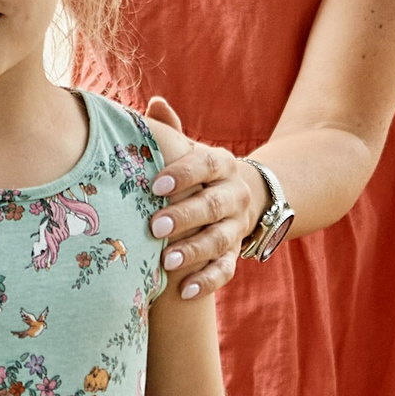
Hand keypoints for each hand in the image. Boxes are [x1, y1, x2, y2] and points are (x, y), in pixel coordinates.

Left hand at [144, 97, 268, 300]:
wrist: (240, 198)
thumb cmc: (196, 172)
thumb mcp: (189, 149)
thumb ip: (171, 132)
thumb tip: (155, 103)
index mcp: (220, 164)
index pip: (204, 165)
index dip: (181, 174)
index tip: (154, 186)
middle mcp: (234, 194)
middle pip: (213, 205)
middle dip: (185, 216)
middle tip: (156, 226)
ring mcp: (237, 226)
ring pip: (221, 240)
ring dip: (195, 251)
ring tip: (167, 262)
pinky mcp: (235, 253)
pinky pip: (226, 270)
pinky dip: (207, 281)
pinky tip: (184, 292)